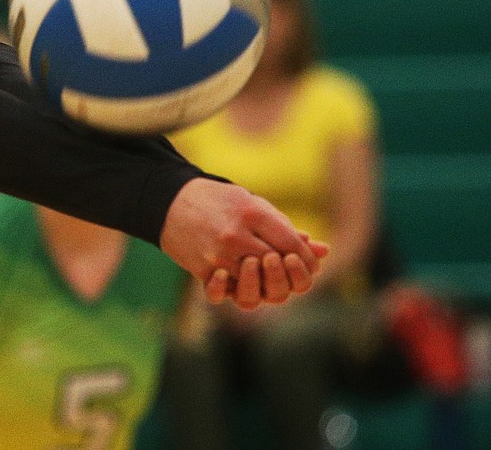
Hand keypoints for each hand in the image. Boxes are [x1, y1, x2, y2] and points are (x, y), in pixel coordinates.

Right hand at [159, 178, 325, 308]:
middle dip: (288, 270)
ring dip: (264, 281)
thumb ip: (286, 228)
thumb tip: (323, 251)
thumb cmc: (217, 200)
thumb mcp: (253, 204)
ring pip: (256, 283)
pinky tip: (237, 279)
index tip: (307, 260)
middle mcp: (235, 235)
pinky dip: (235, 290)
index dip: (305, 257)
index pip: (292, 244)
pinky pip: (227, 292)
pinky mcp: (203, 269)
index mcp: (251, 213)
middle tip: (286, 265)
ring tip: (262, 269)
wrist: (169, 200)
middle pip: (277, 266)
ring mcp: (218, 255)